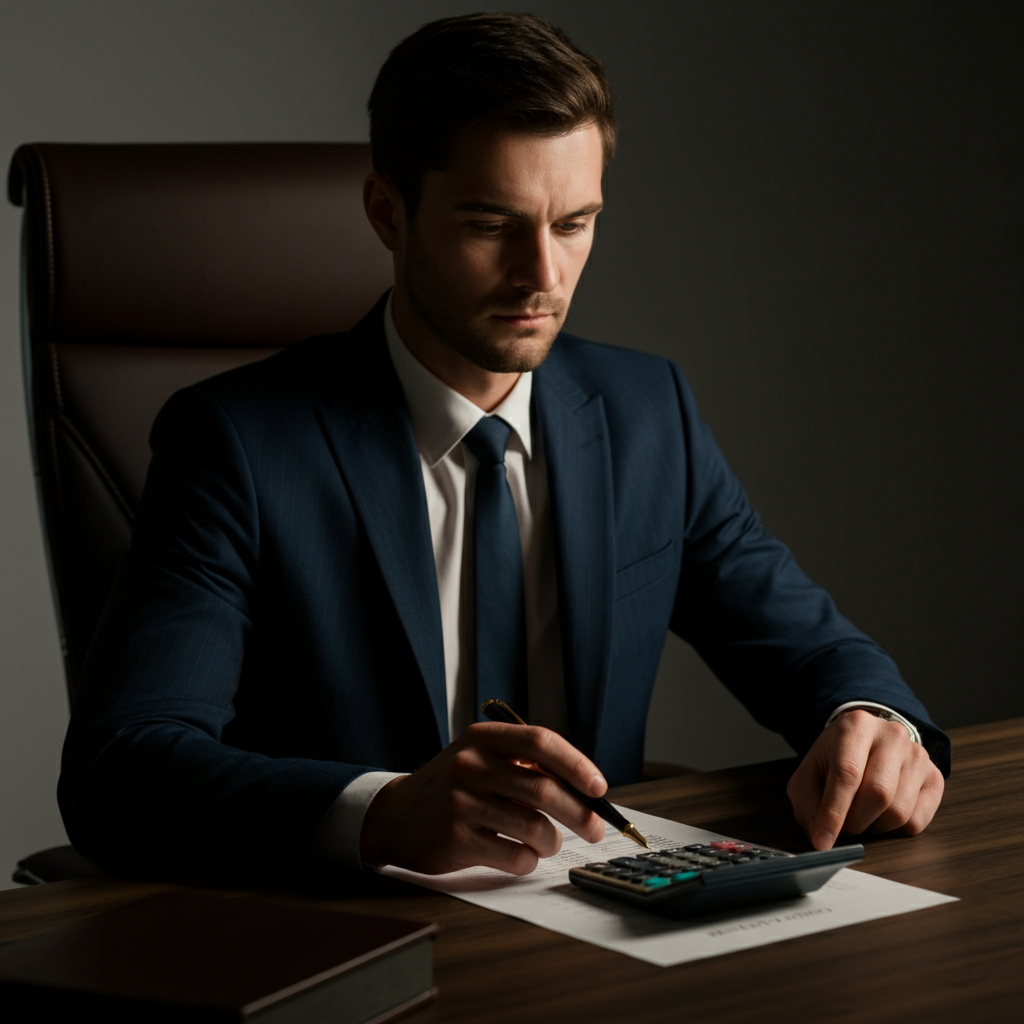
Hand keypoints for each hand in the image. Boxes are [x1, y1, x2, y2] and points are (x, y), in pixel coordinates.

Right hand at [359, 722, 606, 873]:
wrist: (396, 816)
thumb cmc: (453, 787)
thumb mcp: (481, 758)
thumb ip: (524, 765)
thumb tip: (584, 788)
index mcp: (482, 738)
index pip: (541, 742)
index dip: (577, 765)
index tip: (599, 787)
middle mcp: (470, 765)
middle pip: (544, 789)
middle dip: (580, 813)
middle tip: (595, 828)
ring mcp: (461, 803)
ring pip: (534, 827)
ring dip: (553, 841)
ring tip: (549, 843)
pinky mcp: (456, 840)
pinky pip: (514, 856)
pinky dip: (529, 860)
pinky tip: (522, 855)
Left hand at [787, 709, 943, 849]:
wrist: (866, 740)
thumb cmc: (836, 758)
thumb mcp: (810, 773)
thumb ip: (808, 803)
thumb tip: (820, 838)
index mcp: (856, 726)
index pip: (847, 773)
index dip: (834, 811)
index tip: (824, 840)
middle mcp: (891, 736)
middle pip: (878, 793)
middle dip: (856, 820)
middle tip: (844, 825)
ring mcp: (917, 755)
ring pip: (899, 810)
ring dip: (875, 826)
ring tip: (861, 816)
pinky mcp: (934, 776)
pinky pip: (918, 820)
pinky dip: (895, 829)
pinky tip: (881, 815)